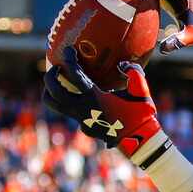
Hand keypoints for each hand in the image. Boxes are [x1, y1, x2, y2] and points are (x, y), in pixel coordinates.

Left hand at [42, 47, 161, 157]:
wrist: (141, 141)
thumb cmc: (142, 115)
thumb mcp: (141, 91)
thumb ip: (133, 73)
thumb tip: (122, 64)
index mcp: (95, 98)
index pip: (74, 75)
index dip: (69, 60)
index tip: (68, 50)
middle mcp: (83, 109)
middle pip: (55, 91)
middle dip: (50, 76)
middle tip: (56, 67)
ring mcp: (82, 120)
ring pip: (55, 105)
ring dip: (52, 92)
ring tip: (58, 84)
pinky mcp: (86, 128)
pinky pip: (71, 113)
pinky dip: (70, 103)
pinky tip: (80, 99)